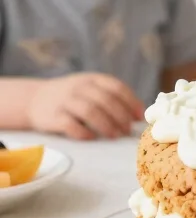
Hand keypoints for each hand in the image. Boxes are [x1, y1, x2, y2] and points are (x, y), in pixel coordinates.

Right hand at [28, 73, 144, 140]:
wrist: (34, 99)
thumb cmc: (72, 97)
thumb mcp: (89, 88)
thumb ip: (110, 96)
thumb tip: (137, 115)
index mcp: (92, 79)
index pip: (116, 87)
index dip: (130, 101)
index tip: (139, 116)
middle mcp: (79, 87)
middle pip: (105, 100)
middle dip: (120, 116)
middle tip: (127, 130)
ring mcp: (65, 101)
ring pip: (90, 111)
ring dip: (106, 124)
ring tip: (115, 135)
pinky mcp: (53, 116)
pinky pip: (70, 124)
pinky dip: (83, 132)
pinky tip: (91, 138)